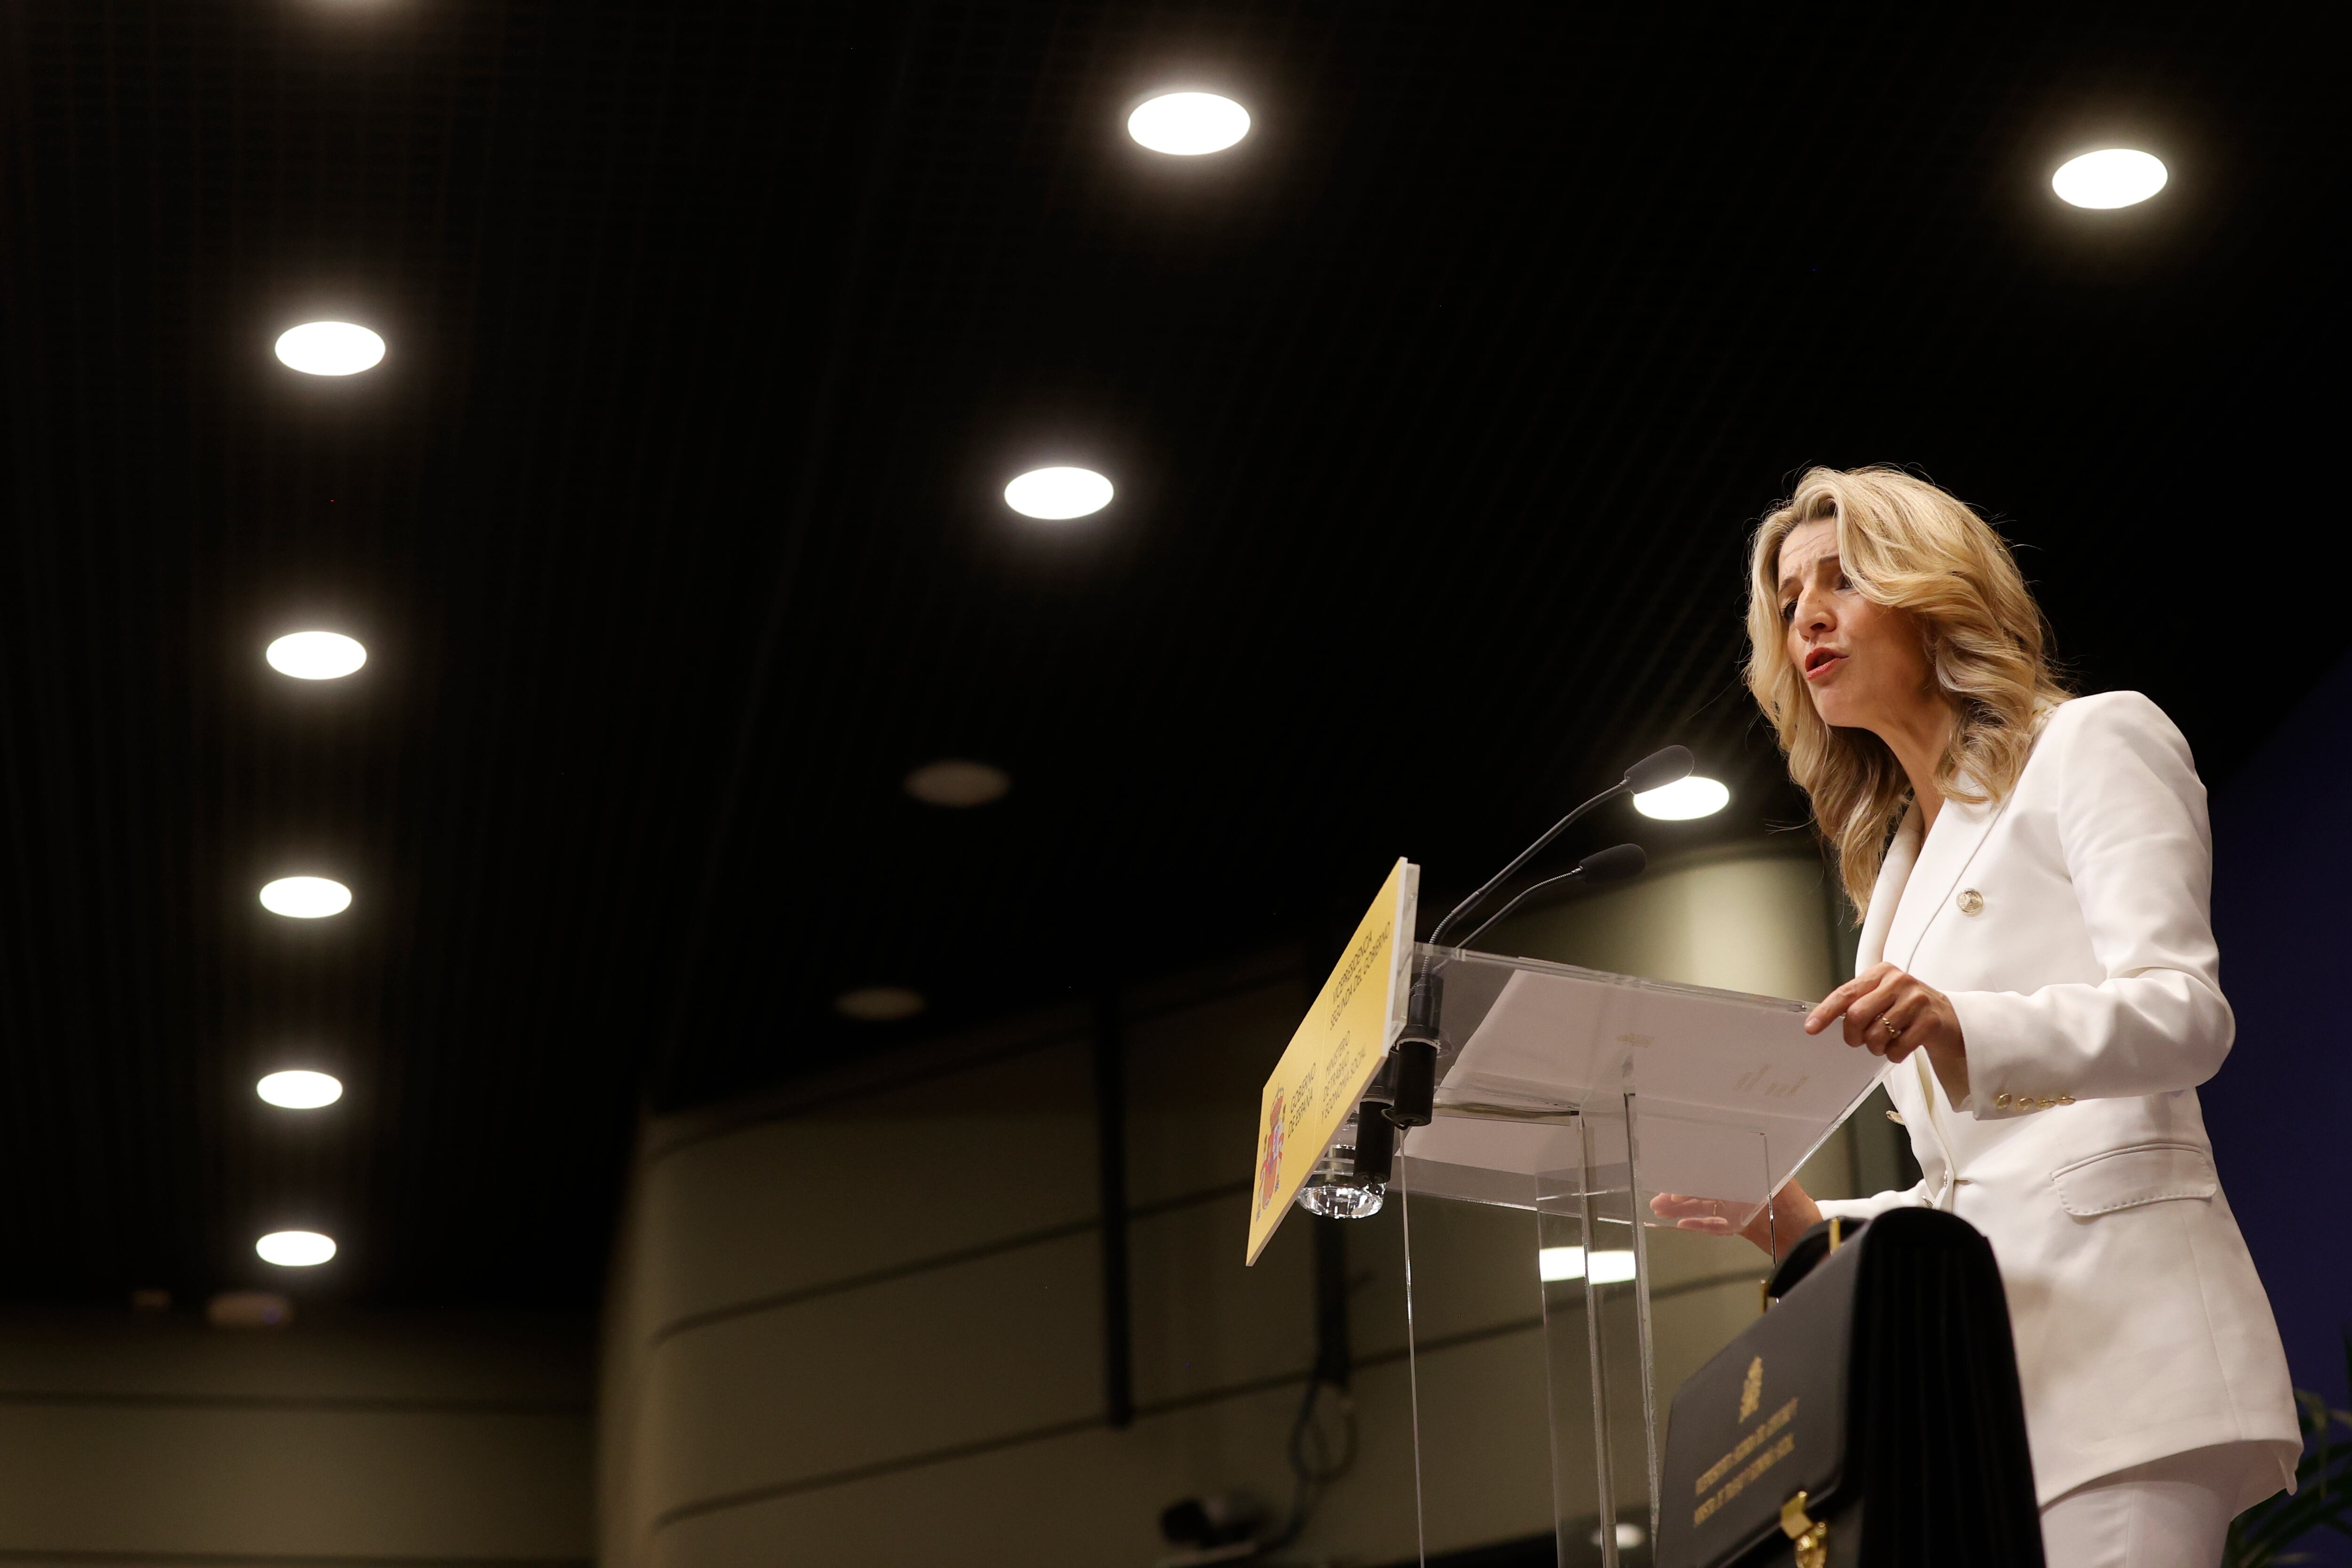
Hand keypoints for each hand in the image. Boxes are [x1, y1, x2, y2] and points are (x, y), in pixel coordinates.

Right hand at [1650, 1183, 1820, 1260]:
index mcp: (1745, 1174)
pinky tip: (1680, 1224)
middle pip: (1702, 1190)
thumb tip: (1722, 1159)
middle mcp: (1740, 1189)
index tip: (1672, 1182)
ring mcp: (1739, 1208)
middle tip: (1657, 1200)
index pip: (1711, 1173)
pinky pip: (1714, 1225)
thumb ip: (1747, 1172)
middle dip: (1679, 1194)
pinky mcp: (1741, 1225)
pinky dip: (1698, 1225)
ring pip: (1704, 1208)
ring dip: (1681, 1210)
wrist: (1809, 1236)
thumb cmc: (1795, 1205)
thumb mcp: (1770, 1182)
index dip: (1690, 1178)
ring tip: (1659, 1213)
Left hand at [1807, 961, 1968, 1104]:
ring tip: (1885, 1044)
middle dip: (1853, 1036)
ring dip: (1876, 1048)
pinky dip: (1895, 1055)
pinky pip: (1899, 1047)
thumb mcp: (1883, 997)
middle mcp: (1898, 981)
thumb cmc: (1909, 1009)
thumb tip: (1823, 1020)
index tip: (1811, 1028)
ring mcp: (1917, 999)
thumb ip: (1859, 1003)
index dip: (1825, 1013)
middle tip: (1859, 1041)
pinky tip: (1901, 1048)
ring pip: (1877, 1034)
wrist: (1951, 1018)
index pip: (1845, 993)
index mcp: (1881, 973)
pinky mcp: (1931, 1020)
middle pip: (1857, 1015)